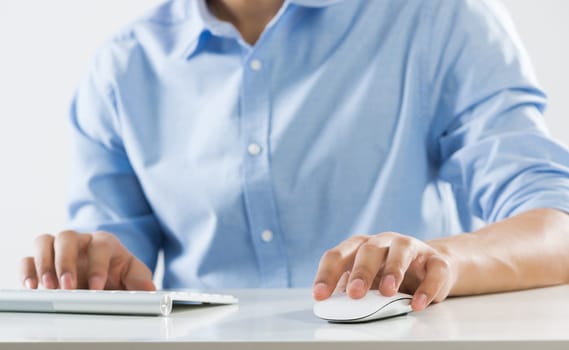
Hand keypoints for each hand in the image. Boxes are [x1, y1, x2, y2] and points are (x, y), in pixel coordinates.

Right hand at [20, 231, 155, 290]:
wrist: (104, 276)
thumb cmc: (118, 272)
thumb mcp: (133, 275)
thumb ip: (140, 280)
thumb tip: (150, 290)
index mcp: (104, 242)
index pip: (99, 245)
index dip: (98, 265)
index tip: (97, 287)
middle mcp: (80, 241)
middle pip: (67, 237)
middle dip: (66, 262)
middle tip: (68, 287)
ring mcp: (59, 248)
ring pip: (44, 241)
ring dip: (44, 264)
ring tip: (49, 288)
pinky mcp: (42, 260)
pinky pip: (28, 257)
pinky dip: (27, 270)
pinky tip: (32, 287)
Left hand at [312, 232, 454, 310]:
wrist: (429, 268)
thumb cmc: (388, 274)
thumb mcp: (367, 282)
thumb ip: (351, 289)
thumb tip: (334, 306)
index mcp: (360, 246)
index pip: (338, 255)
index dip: (327, 274)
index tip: (320, 295)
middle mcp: (384, 242)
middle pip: (368, 250)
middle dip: (360, 272)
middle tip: (354, 294)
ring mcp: (411, 247)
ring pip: (400, 251)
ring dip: (393, 271)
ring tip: (387, 292)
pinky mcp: (435, 260)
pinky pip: (434, 270)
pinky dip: (427, 288)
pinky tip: (418, 303)